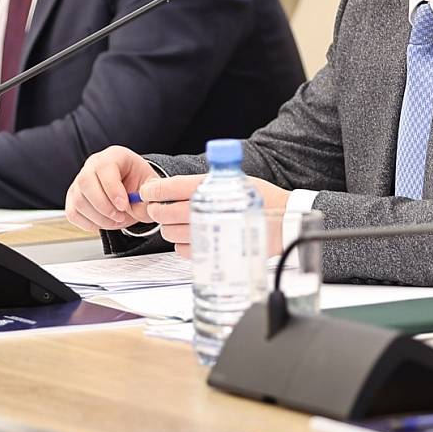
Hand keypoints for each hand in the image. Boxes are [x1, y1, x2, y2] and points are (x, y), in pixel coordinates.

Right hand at [65, 146, 160, 231]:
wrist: (134, 191)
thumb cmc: (141, 185)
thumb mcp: (151, 187)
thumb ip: (147, 195)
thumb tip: (136, 203)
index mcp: (115, 155)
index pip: (105, 167)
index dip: (113, 189)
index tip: (123, 205)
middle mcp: (93, 164)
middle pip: (86, 182)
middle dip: (104, 206)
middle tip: (120, 217)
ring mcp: (80, 180)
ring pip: (79, 200)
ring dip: (99, 218)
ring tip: (116, 221)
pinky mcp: (73, 197)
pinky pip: (73, 213)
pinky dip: (88, 223)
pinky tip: (104, 223)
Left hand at [136, 173, 288, 259]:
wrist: (285, 223)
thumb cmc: (263, 200)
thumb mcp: (236, 180)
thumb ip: (209, 181)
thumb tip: (181, 184)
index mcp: (212, 188)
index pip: (173, 186)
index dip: (156, 189)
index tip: (147, 191)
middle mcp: (207, 209)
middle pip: (167, 211)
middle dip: (157, 210)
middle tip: (157, 209)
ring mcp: (209, 232)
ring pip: (172, 233)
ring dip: (167, 228)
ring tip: (173, 224)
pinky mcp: (213, 251)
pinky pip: (184, 250)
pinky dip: (180, 245)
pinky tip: (188, 238)